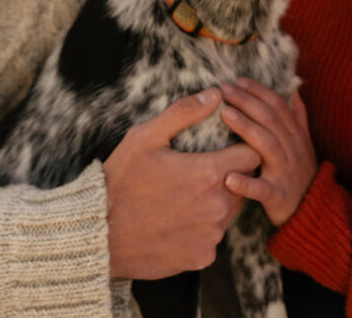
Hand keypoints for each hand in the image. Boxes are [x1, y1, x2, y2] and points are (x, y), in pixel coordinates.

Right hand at [103, 88, 260, 278]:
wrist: (99, 235)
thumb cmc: (121, 182)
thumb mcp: (145, 138)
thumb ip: (184, 113)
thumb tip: (215, 94)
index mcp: (210, 173)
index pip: (252, 155)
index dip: (241, 148)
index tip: (225, 147)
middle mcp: (219, 206)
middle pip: (244, 184)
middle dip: (229, 175)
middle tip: (198, 172)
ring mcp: (212, 234)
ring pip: (230, 212)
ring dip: (216, 203)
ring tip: (185, 197)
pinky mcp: (202, 256)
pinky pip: (212, 238)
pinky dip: (201, 229)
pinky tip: (177, 222)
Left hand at [220, 79, 316, 226]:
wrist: (315, 214)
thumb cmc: (300, 174)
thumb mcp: (304, 145)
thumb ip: (298, 118)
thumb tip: (294, 90)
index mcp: (295, 136)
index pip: (278, 106)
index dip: (258, 91)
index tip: (237, 80)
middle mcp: (292, 150)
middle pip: (270, 119)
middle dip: (247, 101)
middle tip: (224, 89)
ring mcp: (285, 172)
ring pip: (267, 146)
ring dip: (247, 128)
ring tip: (226, 114)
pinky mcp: (278, 197)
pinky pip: (262, 190)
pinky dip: (246, 184)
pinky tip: (228, 177)